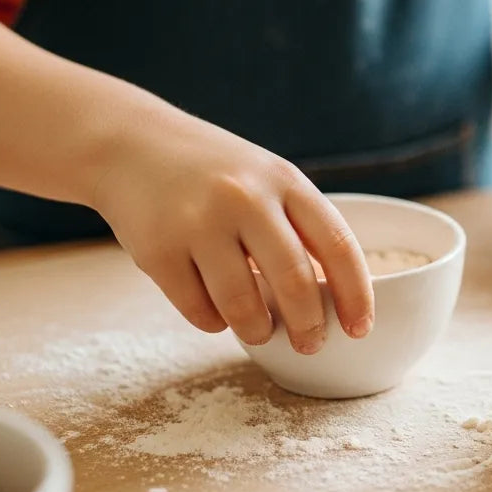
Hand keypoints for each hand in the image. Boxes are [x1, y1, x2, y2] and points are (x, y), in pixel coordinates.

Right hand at [91, 114, 372, 354]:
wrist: (131, 145)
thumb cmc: (215, 173)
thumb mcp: (267, 177)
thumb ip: (301, 225)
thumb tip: (336, 298)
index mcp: (284, 180)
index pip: (338, 245)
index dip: (355, 295)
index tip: (360, 329)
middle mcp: (244, 197)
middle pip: (294, 281)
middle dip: (309, 326)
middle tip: (311, 345)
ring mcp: (198, 223)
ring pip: (244, 306)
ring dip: (259, 331)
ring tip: (260, 331)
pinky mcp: (158, 251)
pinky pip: (199, 311)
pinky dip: (214, 322)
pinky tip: (215, 309)